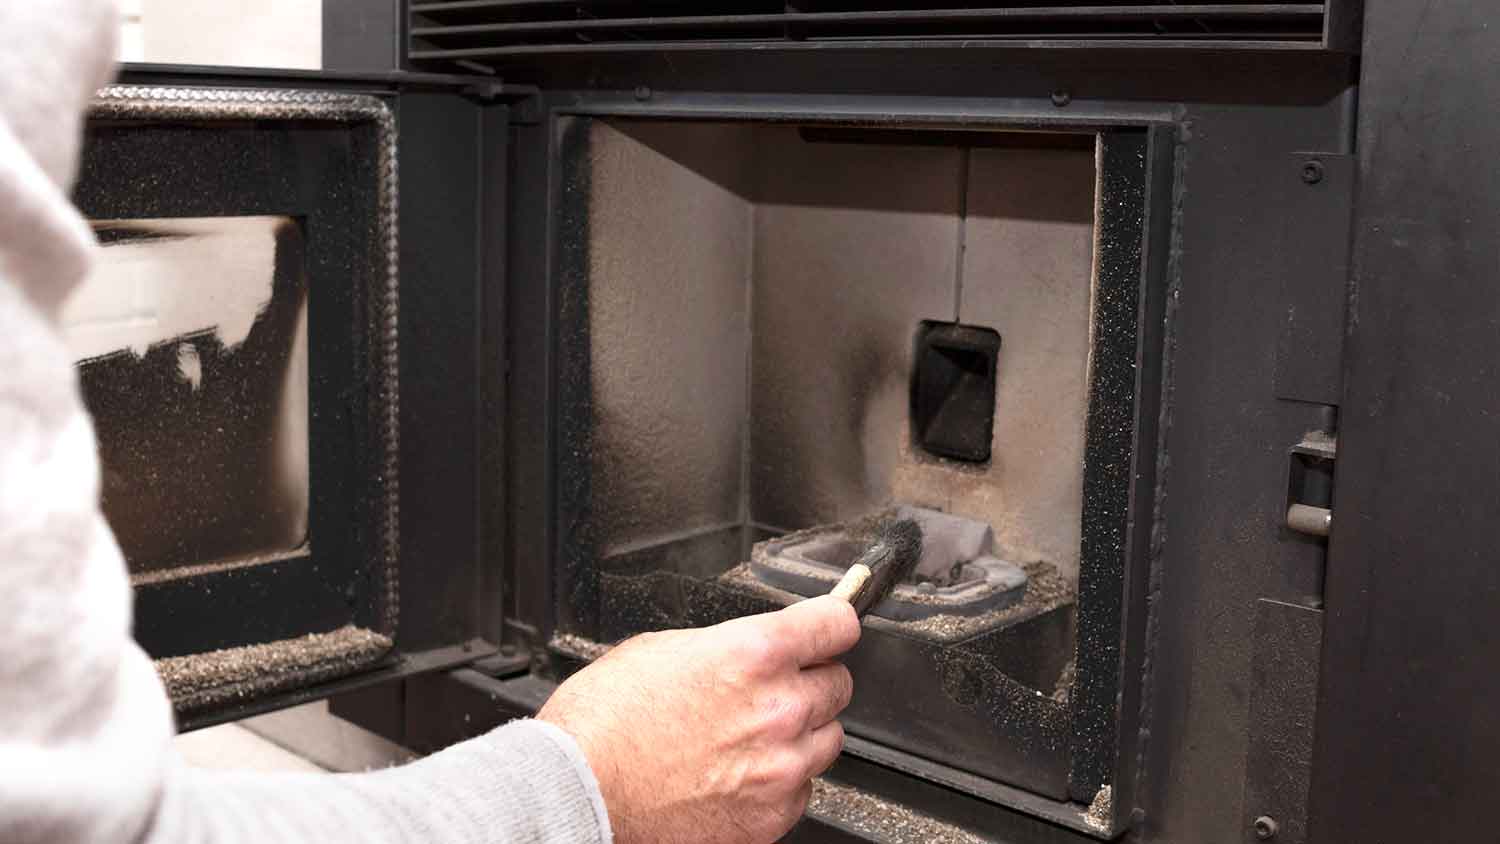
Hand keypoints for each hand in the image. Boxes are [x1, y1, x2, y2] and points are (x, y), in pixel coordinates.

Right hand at [538, 595, 861, 843]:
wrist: (578, 790)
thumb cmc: (604, 721)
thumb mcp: (661, 648)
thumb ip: (724, 645)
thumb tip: (748, 648)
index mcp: (754, 655)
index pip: (837, 624)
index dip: (832, 624)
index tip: (829, 629)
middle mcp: (778, 710)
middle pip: (839, 683)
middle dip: (809, 681)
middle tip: (768, 690)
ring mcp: (780, 768)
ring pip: (827, 740)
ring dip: (800, 733)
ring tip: (747, 737)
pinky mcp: (770, 816)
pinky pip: (801, 789)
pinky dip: (779, 781)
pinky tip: (736, 773)